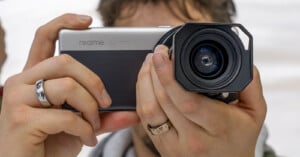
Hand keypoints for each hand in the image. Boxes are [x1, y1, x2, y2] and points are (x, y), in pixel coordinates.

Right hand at [0, 14, 138, 156]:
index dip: (65, 23)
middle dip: (94, 81)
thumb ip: (103, 115)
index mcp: (33, 77)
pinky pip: (66, 115)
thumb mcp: (79, 124)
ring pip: (67, 85)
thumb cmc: (50, 144)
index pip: (44, 37)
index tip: (88, 21)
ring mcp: (16, 99)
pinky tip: (87, 139)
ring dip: (91, 107)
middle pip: (64, 61)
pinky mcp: (20, 119)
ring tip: (94, 125)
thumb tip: (132, 111)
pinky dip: (85, 129)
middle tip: (105, 101)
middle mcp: (19, 82)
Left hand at [136, 45, 266, 156]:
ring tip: (149, 64)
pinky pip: (144, 120)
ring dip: (144, 82)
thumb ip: (250, 86)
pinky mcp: (161, 146)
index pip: (187, 101)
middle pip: (162, 102)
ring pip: (148, 110)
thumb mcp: (254, 113)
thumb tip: (242, 62)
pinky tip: (146, 82)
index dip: (169, 76)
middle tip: (157, 54)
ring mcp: (173, 145)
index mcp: (217, 128)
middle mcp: (192, 139)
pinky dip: (142, 97)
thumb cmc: (239, 140)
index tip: (163, 56)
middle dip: (154, 72)